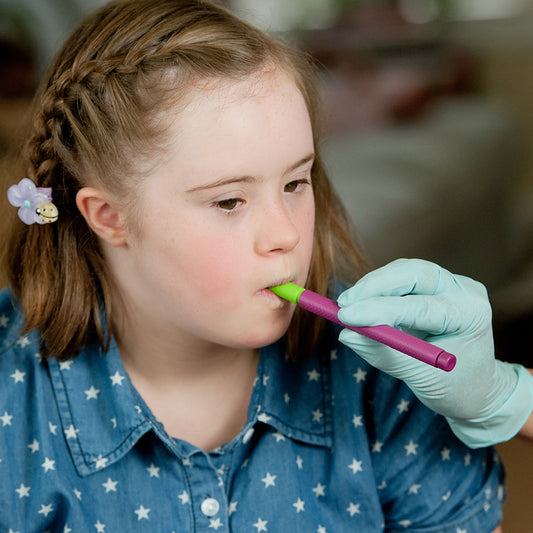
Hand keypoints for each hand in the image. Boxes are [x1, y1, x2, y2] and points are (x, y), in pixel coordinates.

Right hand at [337, 258, 532, 447]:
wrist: (475, 386)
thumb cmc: (455, 387)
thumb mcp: (420, 378)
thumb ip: (384, 354)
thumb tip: (347, 335)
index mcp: (470, 316)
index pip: (420, 306)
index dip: (379, 310)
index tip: (346, 317)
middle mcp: (463, 292)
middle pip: (414, 273)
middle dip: (375, 286)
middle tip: (343, 304)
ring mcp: (450, 284)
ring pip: (404, 271)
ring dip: (372, 285)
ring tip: (348, 306)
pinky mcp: (434, 284)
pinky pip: (400, 277)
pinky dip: (377, 288)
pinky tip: (362, 304)